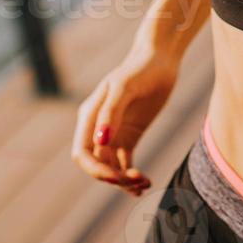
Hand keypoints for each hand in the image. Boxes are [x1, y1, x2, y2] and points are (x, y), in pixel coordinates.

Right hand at [71, 48, 178, 196]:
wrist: (161, 58)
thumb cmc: (141, 68)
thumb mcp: (125, 87)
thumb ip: (111, 113)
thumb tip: (100, 141)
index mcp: (90, 116)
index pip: (82, 153)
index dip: (95, 169)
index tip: (117, 176)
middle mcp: (98, 127)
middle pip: (96, 164)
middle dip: (113, 177)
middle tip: (138, 181)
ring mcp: (114, 133)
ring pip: (112, 167)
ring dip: (124, 180)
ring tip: (145, 184)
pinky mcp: (129, 136)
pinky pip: (125, 163)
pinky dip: (132, 176)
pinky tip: (144, 184)